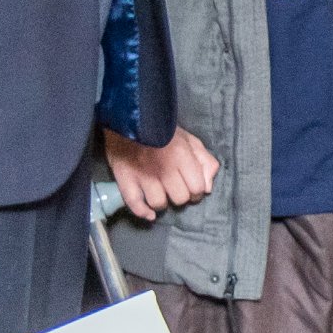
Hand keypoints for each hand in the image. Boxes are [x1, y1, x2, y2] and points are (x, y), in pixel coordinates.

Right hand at [103, 125, 217, 219]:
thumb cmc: (162, 130)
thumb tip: (207, 188)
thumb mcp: (190, 140)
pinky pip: (135, 204)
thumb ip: (205, 161)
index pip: (197, 188)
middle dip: (181, 195)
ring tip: (161, 192)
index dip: (196, 190)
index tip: (190, 185)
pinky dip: (143, 212)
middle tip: (175, 187)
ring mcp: (143, 175)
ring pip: (159, 204)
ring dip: (162, 201)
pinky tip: (150, 214)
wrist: (128, 119)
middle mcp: (164, 169)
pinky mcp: (125, 179)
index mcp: (182, 156)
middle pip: (180, 199)